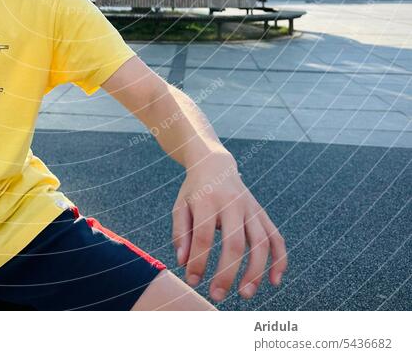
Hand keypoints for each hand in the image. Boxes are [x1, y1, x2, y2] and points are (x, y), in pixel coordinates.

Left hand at [172, 150, 287, 302]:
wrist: (215, 164)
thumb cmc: (195, 190)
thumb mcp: (180, 205)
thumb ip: (180, 232)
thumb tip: (183, 262)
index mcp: (208, 200)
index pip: (204, 236)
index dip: (199, 261)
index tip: (192, 281)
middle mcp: (233, 203)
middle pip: (235, 242)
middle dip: (227, 273)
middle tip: (217, 295)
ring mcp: (251, 208)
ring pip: (260, 242)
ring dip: (256, 271)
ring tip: (246, 294)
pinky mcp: (263, 213)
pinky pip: (276, 237)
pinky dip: (280, 260)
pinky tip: (275, 281)